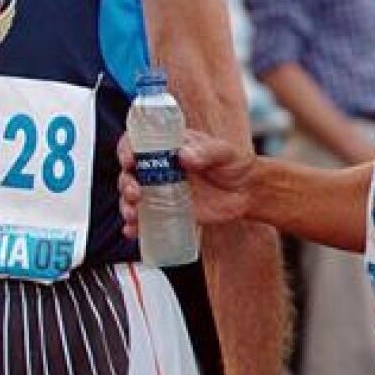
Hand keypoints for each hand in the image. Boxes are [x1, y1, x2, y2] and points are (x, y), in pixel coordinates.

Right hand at [117, 130, 255, 235]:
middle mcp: (160, 168)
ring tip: (133, 214)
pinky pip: (145, 219)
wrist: (248, 193)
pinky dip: (135, 226)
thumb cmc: (236, 165)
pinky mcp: (168, 211)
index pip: (138, 143)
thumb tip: (185, 155)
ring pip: (133, 197)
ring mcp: (162, 191)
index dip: (127, 149)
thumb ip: (208, 151)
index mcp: (169, 147)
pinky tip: (132, 231)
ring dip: (126, 205)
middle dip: (126, 183)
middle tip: (135, 193)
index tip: (129, 160)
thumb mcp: (225, 152)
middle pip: (130, 173)